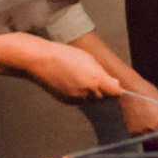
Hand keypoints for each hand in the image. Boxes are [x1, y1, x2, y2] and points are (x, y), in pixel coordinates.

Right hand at [12, 38, 126, 102]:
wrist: (41, 61)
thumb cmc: (65, 55)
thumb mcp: (89, 59)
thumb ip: (103, 73)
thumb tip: (114, 82)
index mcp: (95, 78)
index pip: (115, 92)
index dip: (116, 88)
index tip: (115, 85)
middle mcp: (87, 91)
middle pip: (104, 97)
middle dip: (106, 91)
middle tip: (101, 81)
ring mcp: (76, 97)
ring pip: (92, 100)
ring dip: (94, 94)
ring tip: (85, 80)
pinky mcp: (66, 101)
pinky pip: (80, 101)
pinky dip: (82, 96)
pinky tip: (76, 84)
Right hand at [114, 89, 157, 143]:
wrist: (130, 92)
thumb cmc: (150, 96)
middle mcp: (154, 129)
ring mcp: (142, 132)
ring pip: (153, 141)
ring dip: (155, 137)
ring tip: (152, 124)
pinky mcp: (132, 133)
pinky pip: (141, 138)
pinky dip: (144, 134)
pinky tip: (143, 124)